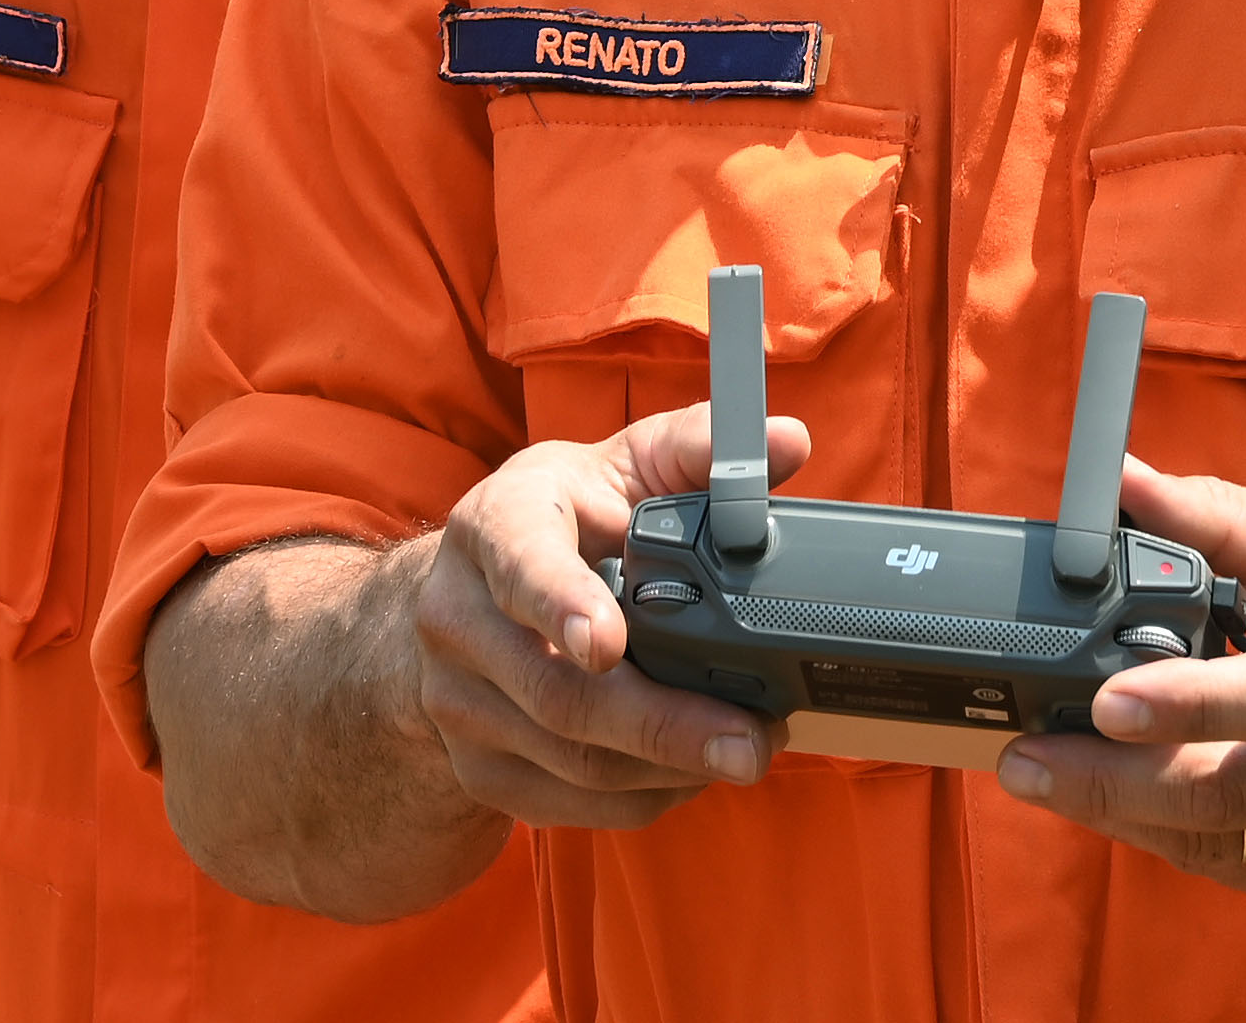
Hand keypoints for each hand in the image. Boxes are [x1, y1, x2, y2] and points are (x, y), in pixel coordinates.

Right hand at [410, 405, 809, 828]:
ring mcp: (458, 703)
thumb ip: (702, 448)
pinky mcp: (478, 768)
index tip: (609, 644)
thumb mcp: (622, 463)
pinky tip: (694, 771)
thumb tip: (788, 442)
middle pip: (559, 693)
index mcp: (494, 526)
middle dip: (662, 725)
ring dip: (669, 768)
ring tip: (748, 748)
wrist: (472, 591)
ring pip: (570, 761)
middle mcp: (458, 618)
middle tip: (749, 741)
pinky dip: (644, 796)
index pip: (520, 566)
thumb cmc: (565, 517)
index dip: (563, 605)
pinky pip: (569, 803)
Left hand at [993, 457, 1245, 915]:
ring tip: (1054, 774)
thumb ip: (1222, 517)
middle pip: (1239, 793)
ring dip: (1128, 814)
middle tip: (1027, 757)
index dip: (1192, 706)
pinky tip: (1131, 801)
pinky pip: (1245, 871)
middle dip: (1116, 783)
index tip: (1108, 702)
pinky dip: (1178, 838)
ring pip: (1229, 843)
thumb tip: (1123, 482)